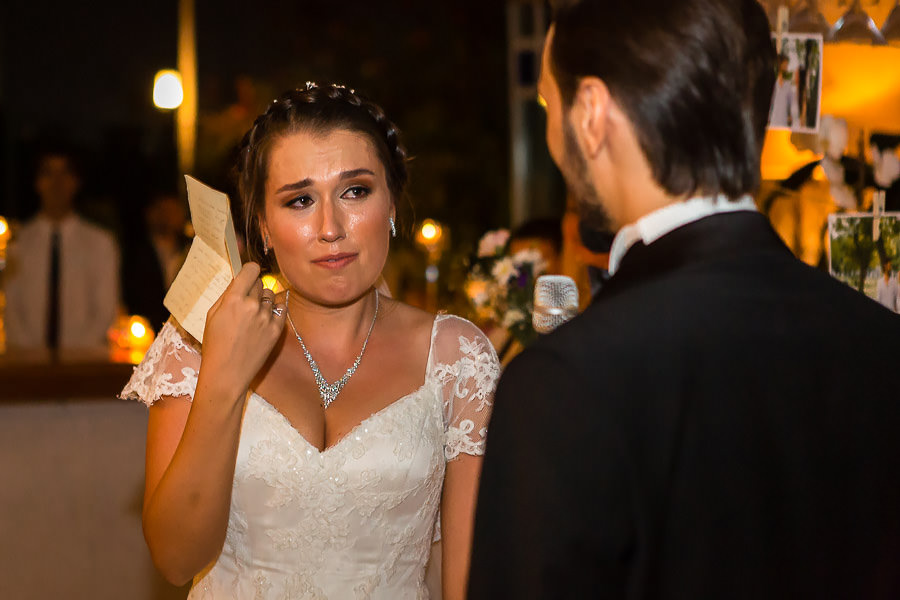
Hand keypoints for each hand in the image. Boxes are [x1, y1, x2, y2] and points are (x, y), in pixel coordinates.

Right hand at [199, 263, 285, 397]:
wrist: (227, 373)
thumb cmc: (215, 344)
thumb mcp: (212, 315)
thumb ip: (227, 295)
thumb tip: (239, 280)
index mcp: (233, 299)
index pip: (250, 270)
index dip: (249, 270)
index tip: (248, 274)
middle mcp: (252, 306)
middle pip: (260, 282)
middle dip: (253, 288)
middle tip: (245, 300)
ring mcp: (266, 318)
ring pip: (270, 296)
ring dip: (263, 300)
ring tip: (253, 315)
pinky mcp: (276, 330)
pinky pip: (281, 308)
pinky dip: (275, 309)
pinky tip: (266, 316)